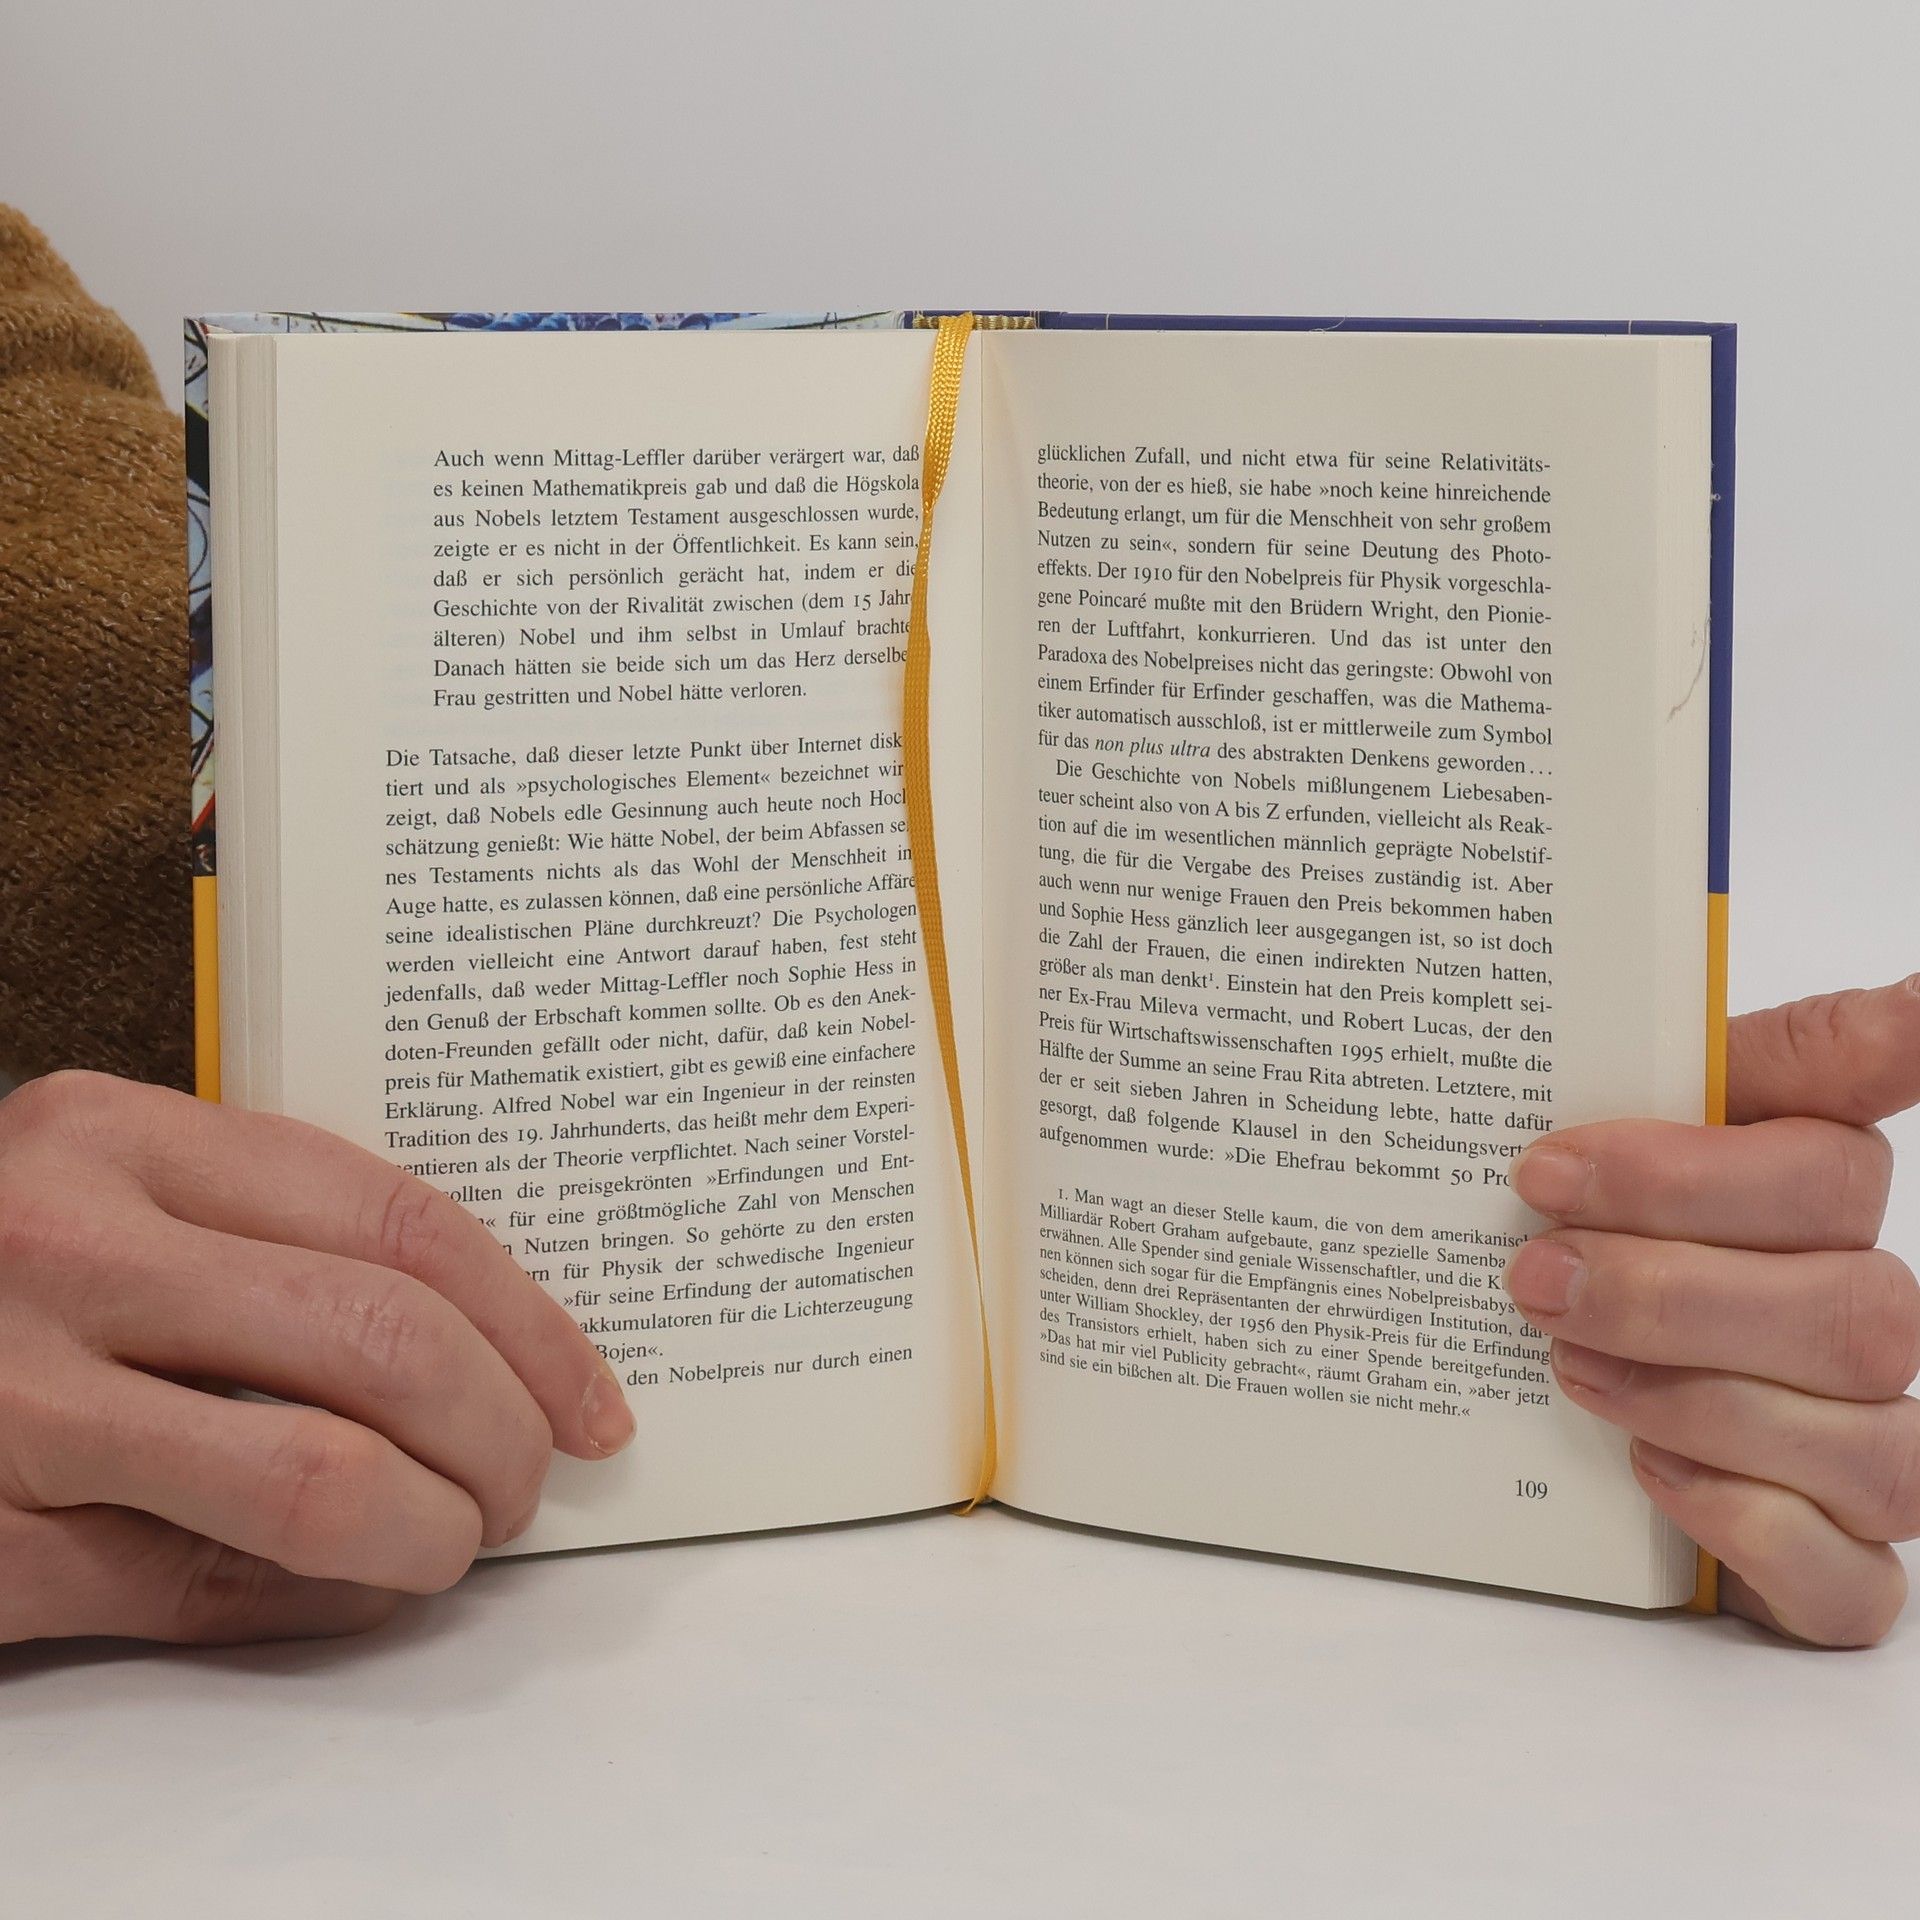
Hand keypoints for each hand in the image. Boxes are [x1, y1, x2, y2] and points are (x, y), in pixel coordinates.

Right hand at [0, 1071, 632, 1646]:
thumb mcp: (106, 1201)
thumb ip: (264, 1244)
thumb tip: (490, 1348)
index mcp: (113, 1137)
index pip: (396, 1219)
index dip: (530, 1320)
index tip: (591, 1395)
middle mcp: (59, 1251)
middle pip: (384, 1342)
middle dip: (504, 1430)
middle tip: (533, 1478)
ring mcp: (8, 1404)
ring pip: (318, 1481)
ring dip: (434, 1532)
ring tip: (459, 1538)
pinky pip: (211, 1591)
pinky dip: (326, 1603)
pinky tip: (360, 1588)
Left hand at [1504, 975, 1919, 1645]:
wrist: (1552, 1417)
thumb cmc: (1602, 1252)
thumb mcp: (1618, 1149)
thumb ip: (1718, 1071)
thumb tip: (1913, 1003)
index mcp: (1817, 1202)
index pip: (1828, 1165)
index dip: (1697, 1167)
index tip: (1551, 1164)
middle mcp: (1866, 1319)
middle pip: (1851, 1305)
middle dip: (1670, 1293)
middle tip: (1534, 1276)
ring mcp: (1869, 1450)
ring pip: (1869, 1440)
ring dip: (1698, 1401)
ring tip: (1568, 1363)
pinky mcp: (1837, 1568)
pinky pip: (1854, 1580)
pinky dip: (1747, 1525)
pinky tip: (1651, 1473)